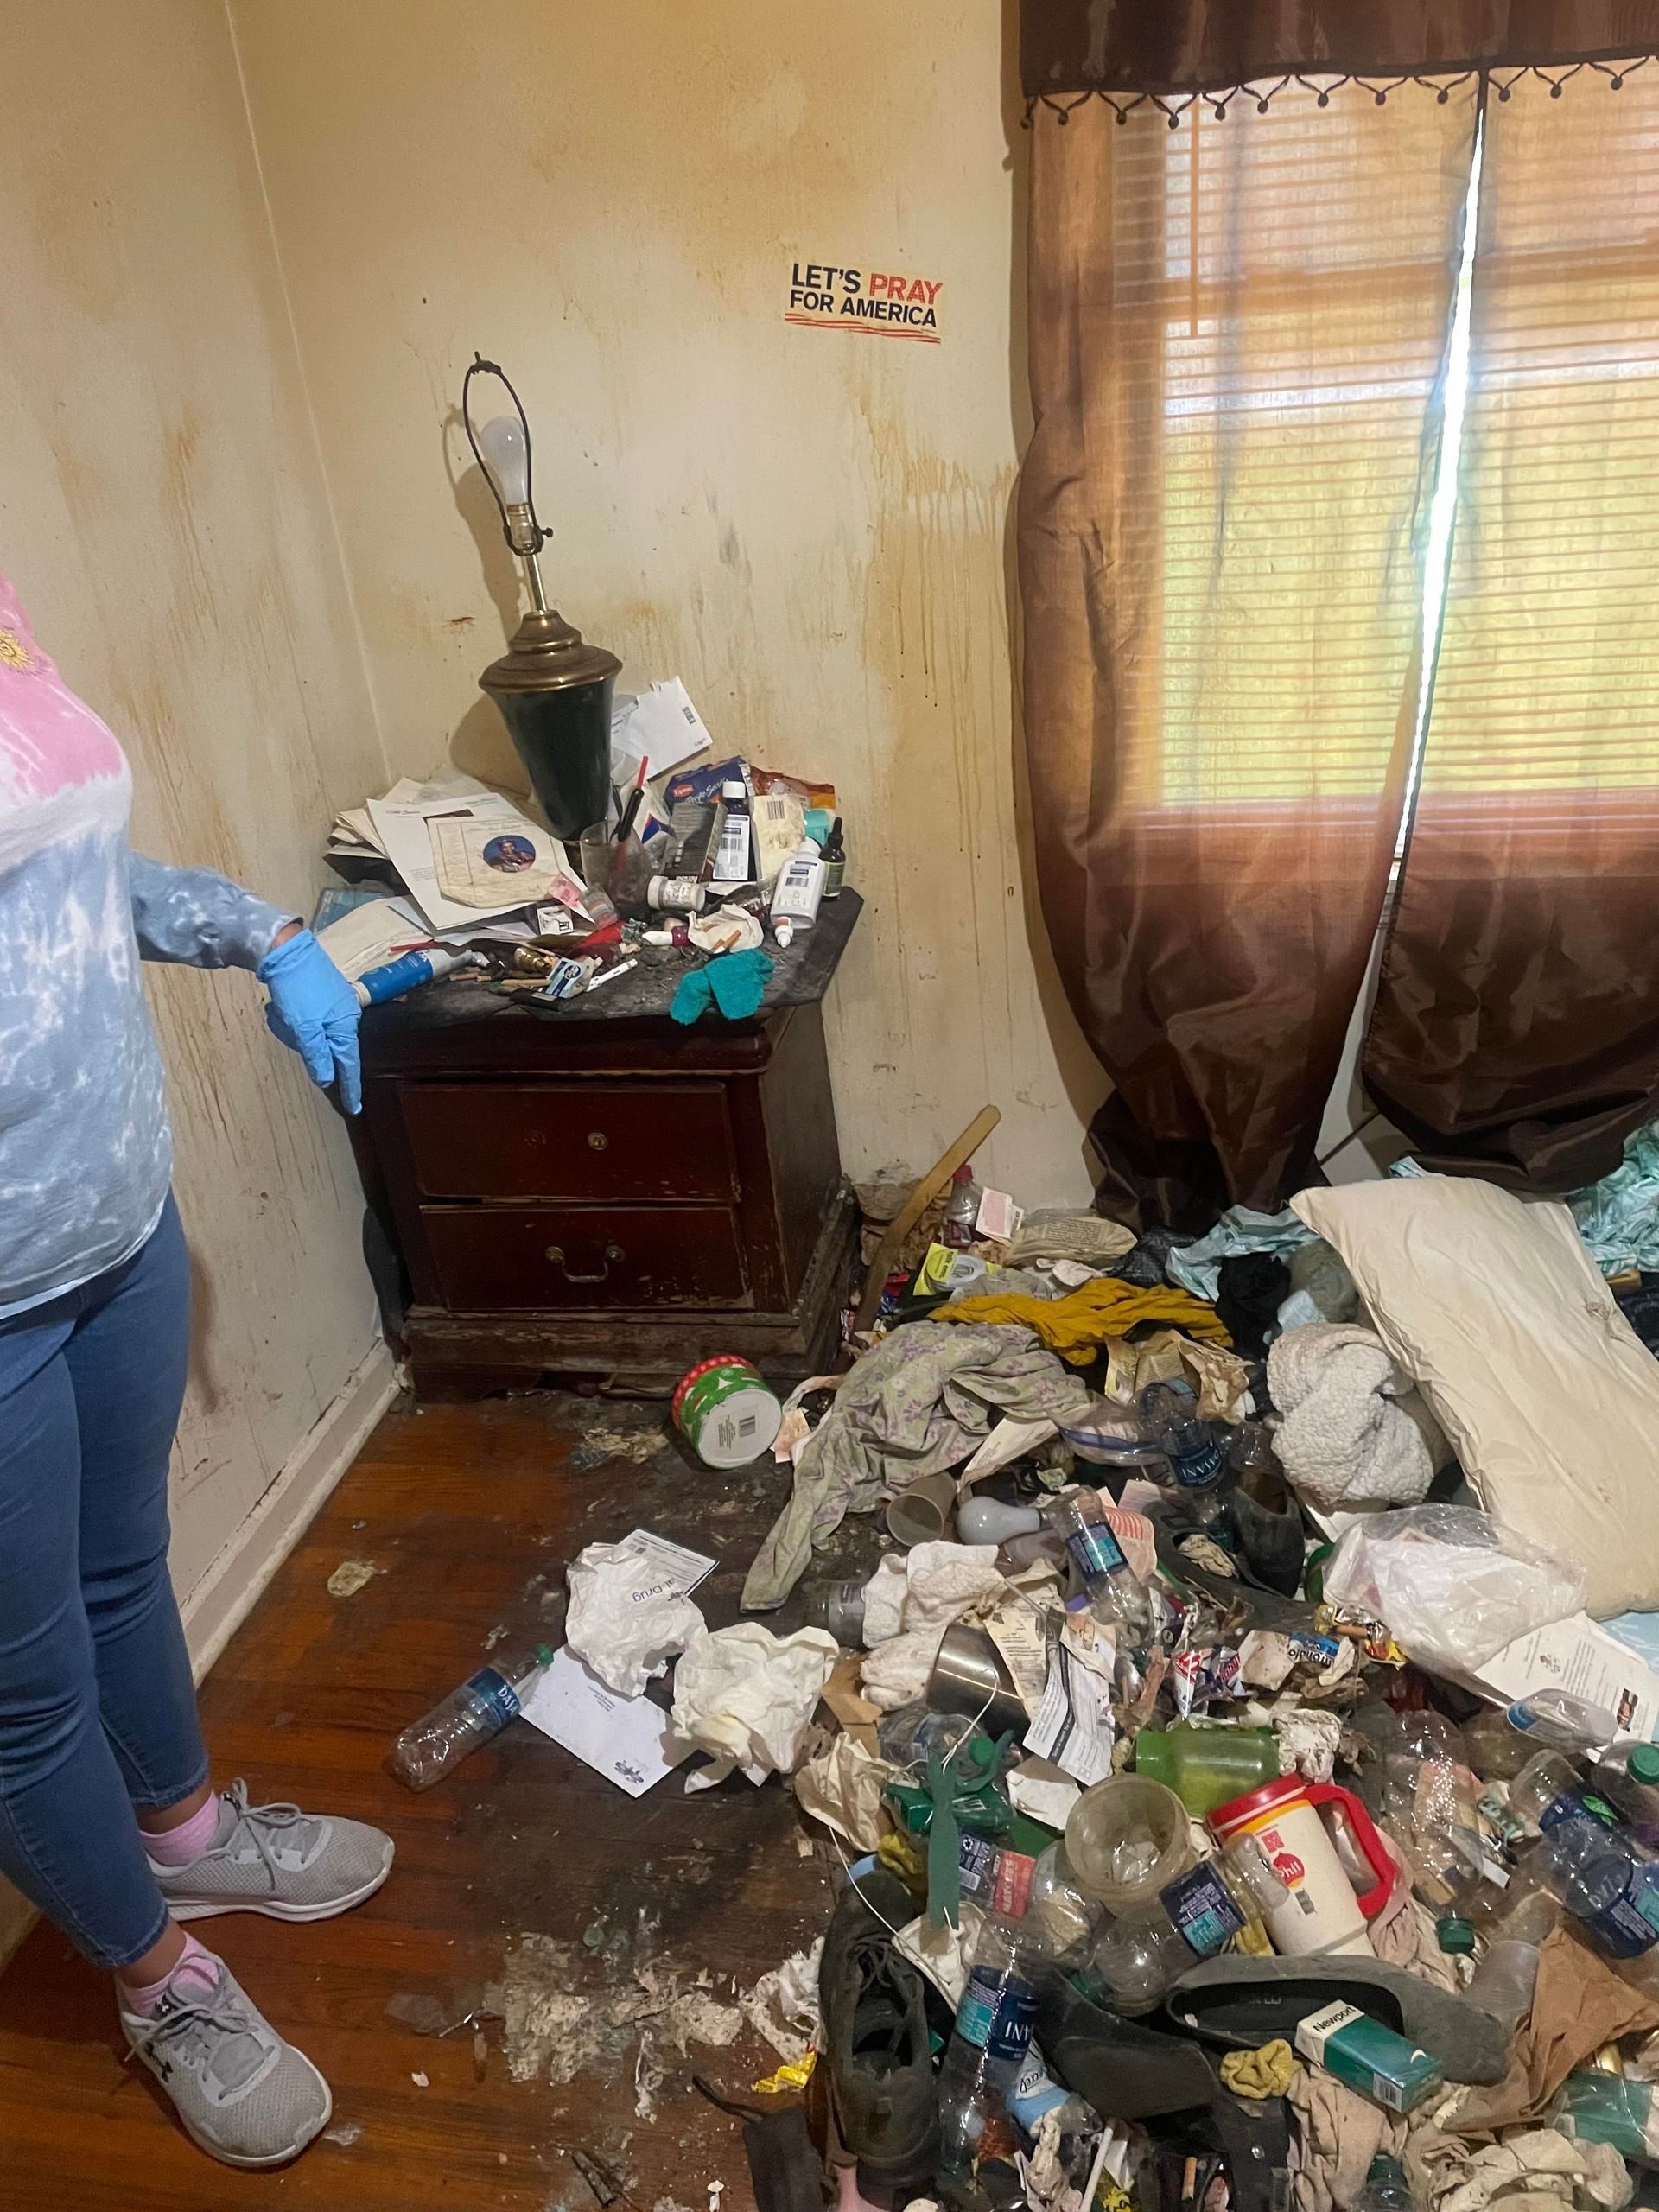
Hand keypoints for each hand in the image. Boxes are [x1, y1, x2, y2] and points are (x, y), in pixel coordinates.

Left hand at [257, 926, 362, 1114]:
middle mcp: (346, 1016)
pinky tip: (283, 1006)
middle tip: (285, 1026)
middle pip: (330, 1046)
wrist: (287, 949)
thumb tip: (328, 1079)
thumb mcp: (303, 1027)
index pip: (349, 1065)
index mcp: (344, 1027)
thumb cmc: (296, 990)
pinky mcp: (325, 993)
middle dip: (308, 1045)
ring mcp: (337, 1003)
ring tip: (279, 1013)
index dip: (350, 1088)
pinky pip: (313, 1017)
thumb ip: (317, 1055)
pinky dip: (296, 1017)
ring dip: (296, 1027)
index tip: (353, 1107)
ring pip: (318, 1031)